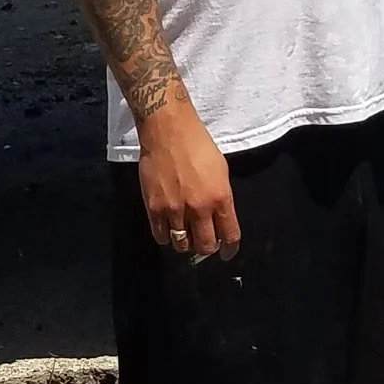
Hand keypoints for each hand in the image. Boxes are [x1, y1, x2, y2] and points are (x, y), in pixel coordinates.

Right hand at [137, 96, 240, 260]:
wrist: (168, 130)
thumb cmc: (198, 145)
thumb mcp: (221, 171)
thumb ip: (221, 198)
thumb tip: (218, 219)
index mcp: (221, 198)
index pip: (230, 236)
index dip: (230, 250)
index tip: (226, 253)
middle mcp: (199, 208)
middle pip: (205, 247)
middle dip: (207, 249)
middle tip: (204, 243)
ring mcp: (175, 210)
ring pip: (182, 245)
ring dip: (185, 244)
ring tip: (185, 235)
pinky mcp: (154, 208)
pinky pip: (161, 236)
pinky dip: (165, 236)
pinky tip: (168, 229)